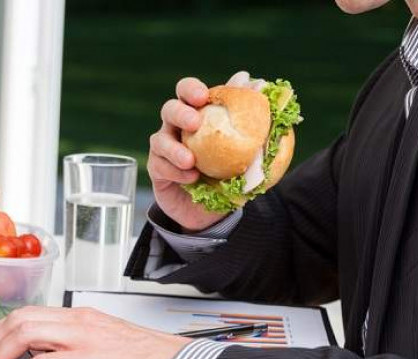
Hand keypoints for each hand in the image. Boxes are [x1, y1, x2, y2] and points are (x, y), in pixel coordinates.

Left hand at [0, 306, 190, 358]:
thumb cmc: (145, 358)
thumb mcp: (107, 341)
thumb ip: (80, 341)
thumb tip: (53, 353)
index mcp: (82, 316)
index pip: (30, 312)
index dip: (0, 326)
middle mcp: (78, 321)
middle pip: (20, 319)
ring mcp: (81, 338)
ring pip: (23, 334)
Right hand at [148, 71, 253, 231]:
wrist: (210, 210)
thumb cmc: (228, 175)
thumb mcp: (245, 153)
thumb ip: (251, 124)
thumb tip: (260, 88)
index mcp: (196, 115)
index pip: (187, 92)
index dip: (191, 89)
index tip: (203, 96)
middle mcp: (176, 128)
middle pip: (169, 109)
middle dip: (180, 113)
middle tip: (195, 123)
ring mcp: (164, 149)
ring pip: (159, 140)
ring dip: (175, 148)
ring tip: (191, 160)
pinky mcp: (157, 170)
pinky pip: (160, 166)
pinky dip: (175, 171)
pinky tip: (191, 178)